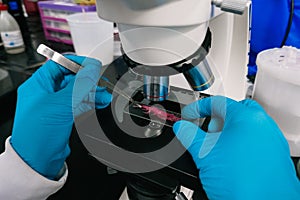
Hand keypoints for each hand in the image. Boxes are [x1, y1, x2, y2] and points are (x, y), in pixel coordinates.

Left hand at [10, 55, 111, 179]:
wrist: (37, 160)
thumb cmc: (37, 134)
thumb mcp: (61, 104)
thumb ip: (79, 85)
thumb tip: (92, 69)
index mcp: (39, 84)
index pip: (59, 64)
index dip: (77, 63)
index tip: (93, 66)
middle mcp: (46, 93)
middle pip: (70, 78)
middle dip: (88, 80)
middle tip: (101, 82)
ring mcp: (54, 105)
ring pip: (76, 92)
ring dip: (91, 92)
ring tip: (104, 95)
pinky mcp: (62, 116)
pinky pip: (78, 103)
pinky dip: (89, 102)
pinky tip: (99, 102)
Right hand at [173, 96, 299, 198]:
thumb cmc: (243, 183)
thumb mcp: (204, 154)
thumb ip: (189, 135)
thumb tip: (181, 127)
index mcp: (246, 118)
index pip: (217, 102)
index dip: (198, 108)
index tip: (189, 115)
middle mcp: (263, 125)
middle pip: (234, 111)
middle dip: (217, 120)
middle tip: (207, 133)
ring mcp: (272, 140)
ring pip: (246, 126)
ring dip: (228, 133)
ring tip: (218, 150)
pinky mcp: (275, 155)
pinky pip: (256, 140)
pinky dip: (241, 144)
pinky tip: (232, 161)